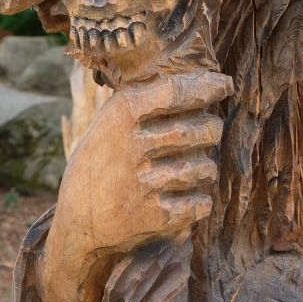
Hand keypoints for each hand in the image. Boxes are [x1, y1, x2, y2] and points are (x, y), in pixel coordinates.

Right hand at [38, 71, 232, 301]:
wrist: (78, 221)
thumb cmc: (100, 164)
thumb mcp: (107, 124)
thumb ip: (142, 101)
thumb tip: (196, 80)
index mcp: (121, 115)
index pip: (175, 91)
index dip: (206, 86)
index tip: (225, 86)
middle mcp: (134, 145)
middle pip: (203, 129)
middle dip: (211, 130)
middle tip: (206, 133)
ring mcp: (145, 182)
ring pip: (206, 167)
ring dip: (205, 168)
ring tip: (192, 168)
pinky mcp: (155, 215)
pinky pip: (201, 202)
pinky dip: (200, 201)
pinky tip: (186, 196)